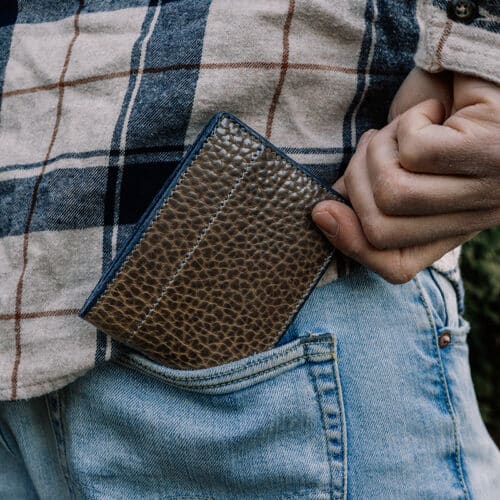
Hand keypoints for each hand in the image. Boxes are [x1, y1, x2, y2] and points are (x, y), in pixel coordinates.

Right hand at [312, 69, 499, 283]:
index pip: (397, 266)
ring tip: (408, 124)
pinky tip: (433, 110)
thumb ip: (368, 196)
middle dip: (357, 182)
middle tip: (376, 143)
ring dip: (381, 149)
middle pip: (383, 231)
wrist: (478, 64)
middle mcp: (476, 217)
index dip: (352, 246)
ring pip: (394, 193)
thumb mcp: (396, 163)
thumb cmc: (437, 114)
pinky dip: (408, 122)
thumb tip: (323, 216)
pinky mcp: (487, 150)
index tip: (323, 213)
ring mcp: (488, 188)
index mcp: (454, 227)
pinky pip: (416, 152)